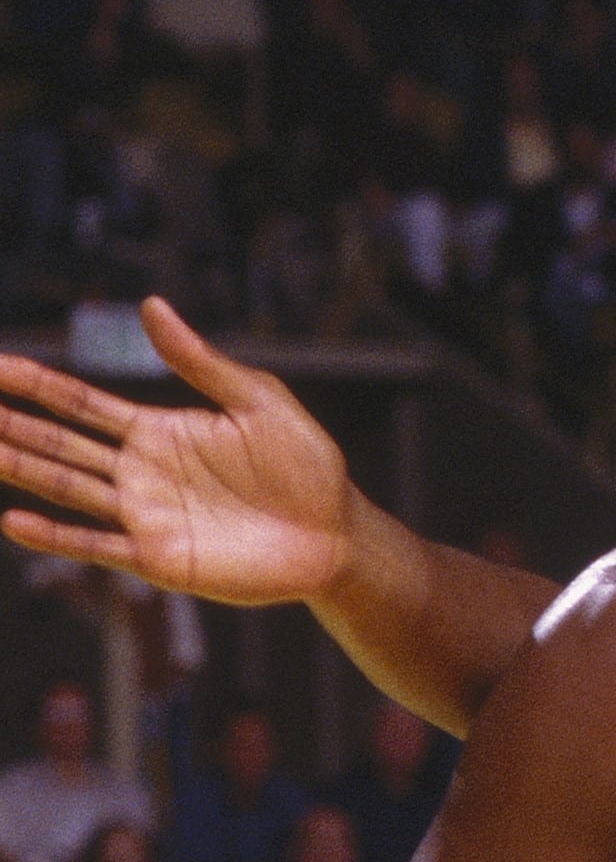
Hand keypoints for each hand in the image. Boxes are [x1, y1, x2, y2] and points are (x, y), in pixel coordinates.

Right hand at [0, 297, 360, 605]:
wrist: (336, 535)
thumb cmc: (307, 467)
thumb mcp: (259, 401)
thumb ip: (200, 362)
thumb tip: (150, 304)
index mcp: (159, 431)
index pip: (79, 403)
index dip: (34, 383)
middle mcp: (141, 472)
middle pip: (59, 444)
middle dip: (10, 425)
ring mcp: (146, 515)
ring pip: (67, 488)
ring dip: (20, 470)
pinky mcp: (160, 558)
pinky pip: (97, 545)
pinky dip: (56, 536)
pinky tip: (15, 521)